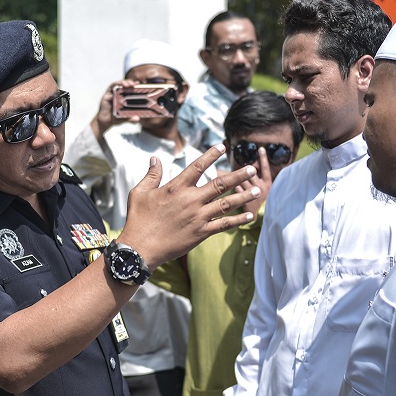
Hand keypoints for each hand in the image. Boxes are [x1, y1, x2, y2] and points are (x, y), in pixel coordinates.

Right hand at [91, 79, 134, 137]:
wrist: (105, 122)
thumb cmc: (116, 119)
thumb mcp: (125, 119)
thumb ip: (131, 119)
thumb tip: (137, 119)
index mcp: (124, 98)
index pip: (130, 89)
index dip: (134, 85)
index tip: (138, 83)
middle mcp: (118, 94)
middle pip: (125, 85)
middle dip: (129, 82)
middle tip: (134, 84)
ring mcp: (112, 93)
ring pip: (118, 84)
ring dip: (123, 82)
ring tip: (128, 84)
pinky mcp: (107, 94)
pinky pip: (111, 86)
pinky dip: (116, 84)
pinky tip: (120, 84)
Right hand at [119, 145, 258, 266]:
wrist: (141, 248)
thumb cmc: (138, 219)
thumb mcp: (140, 193)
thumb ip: (151, 175)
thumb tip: (155, 159)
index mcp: (176, 188)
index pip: (198, 167)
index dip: (211, 155)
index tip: (222, 147)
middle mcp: (191, 200)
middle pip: (220, 184)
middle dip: (238, 175)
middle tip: (251, 168)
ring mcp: (198, 217)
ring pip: (227, 204)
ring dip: (243, 196)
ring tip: (257, 189)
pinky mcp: (201, 233)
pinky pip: (224, 225)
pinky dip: (238, 220)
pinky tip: (249, 215)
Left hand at [235, 146, 273, 216]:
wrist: (262, 219)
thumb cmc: (263, 201)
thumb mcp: (265, 188)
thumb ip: (258, 177)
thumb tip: (251, 165)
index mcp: (268, 184)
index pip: (265, 169)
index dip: (263, 159)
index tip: (260, 148)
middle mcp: (262, 189)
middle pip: (250, 174)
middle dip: (244, 170)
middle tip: (238, 166)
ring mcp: (254, 196)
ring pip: (242, 181)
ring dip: (235, 177)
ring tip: (228, 174)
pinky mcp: (247, 204)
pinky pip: (237, 190)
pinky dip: (234, 187)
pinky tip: (230, 187)